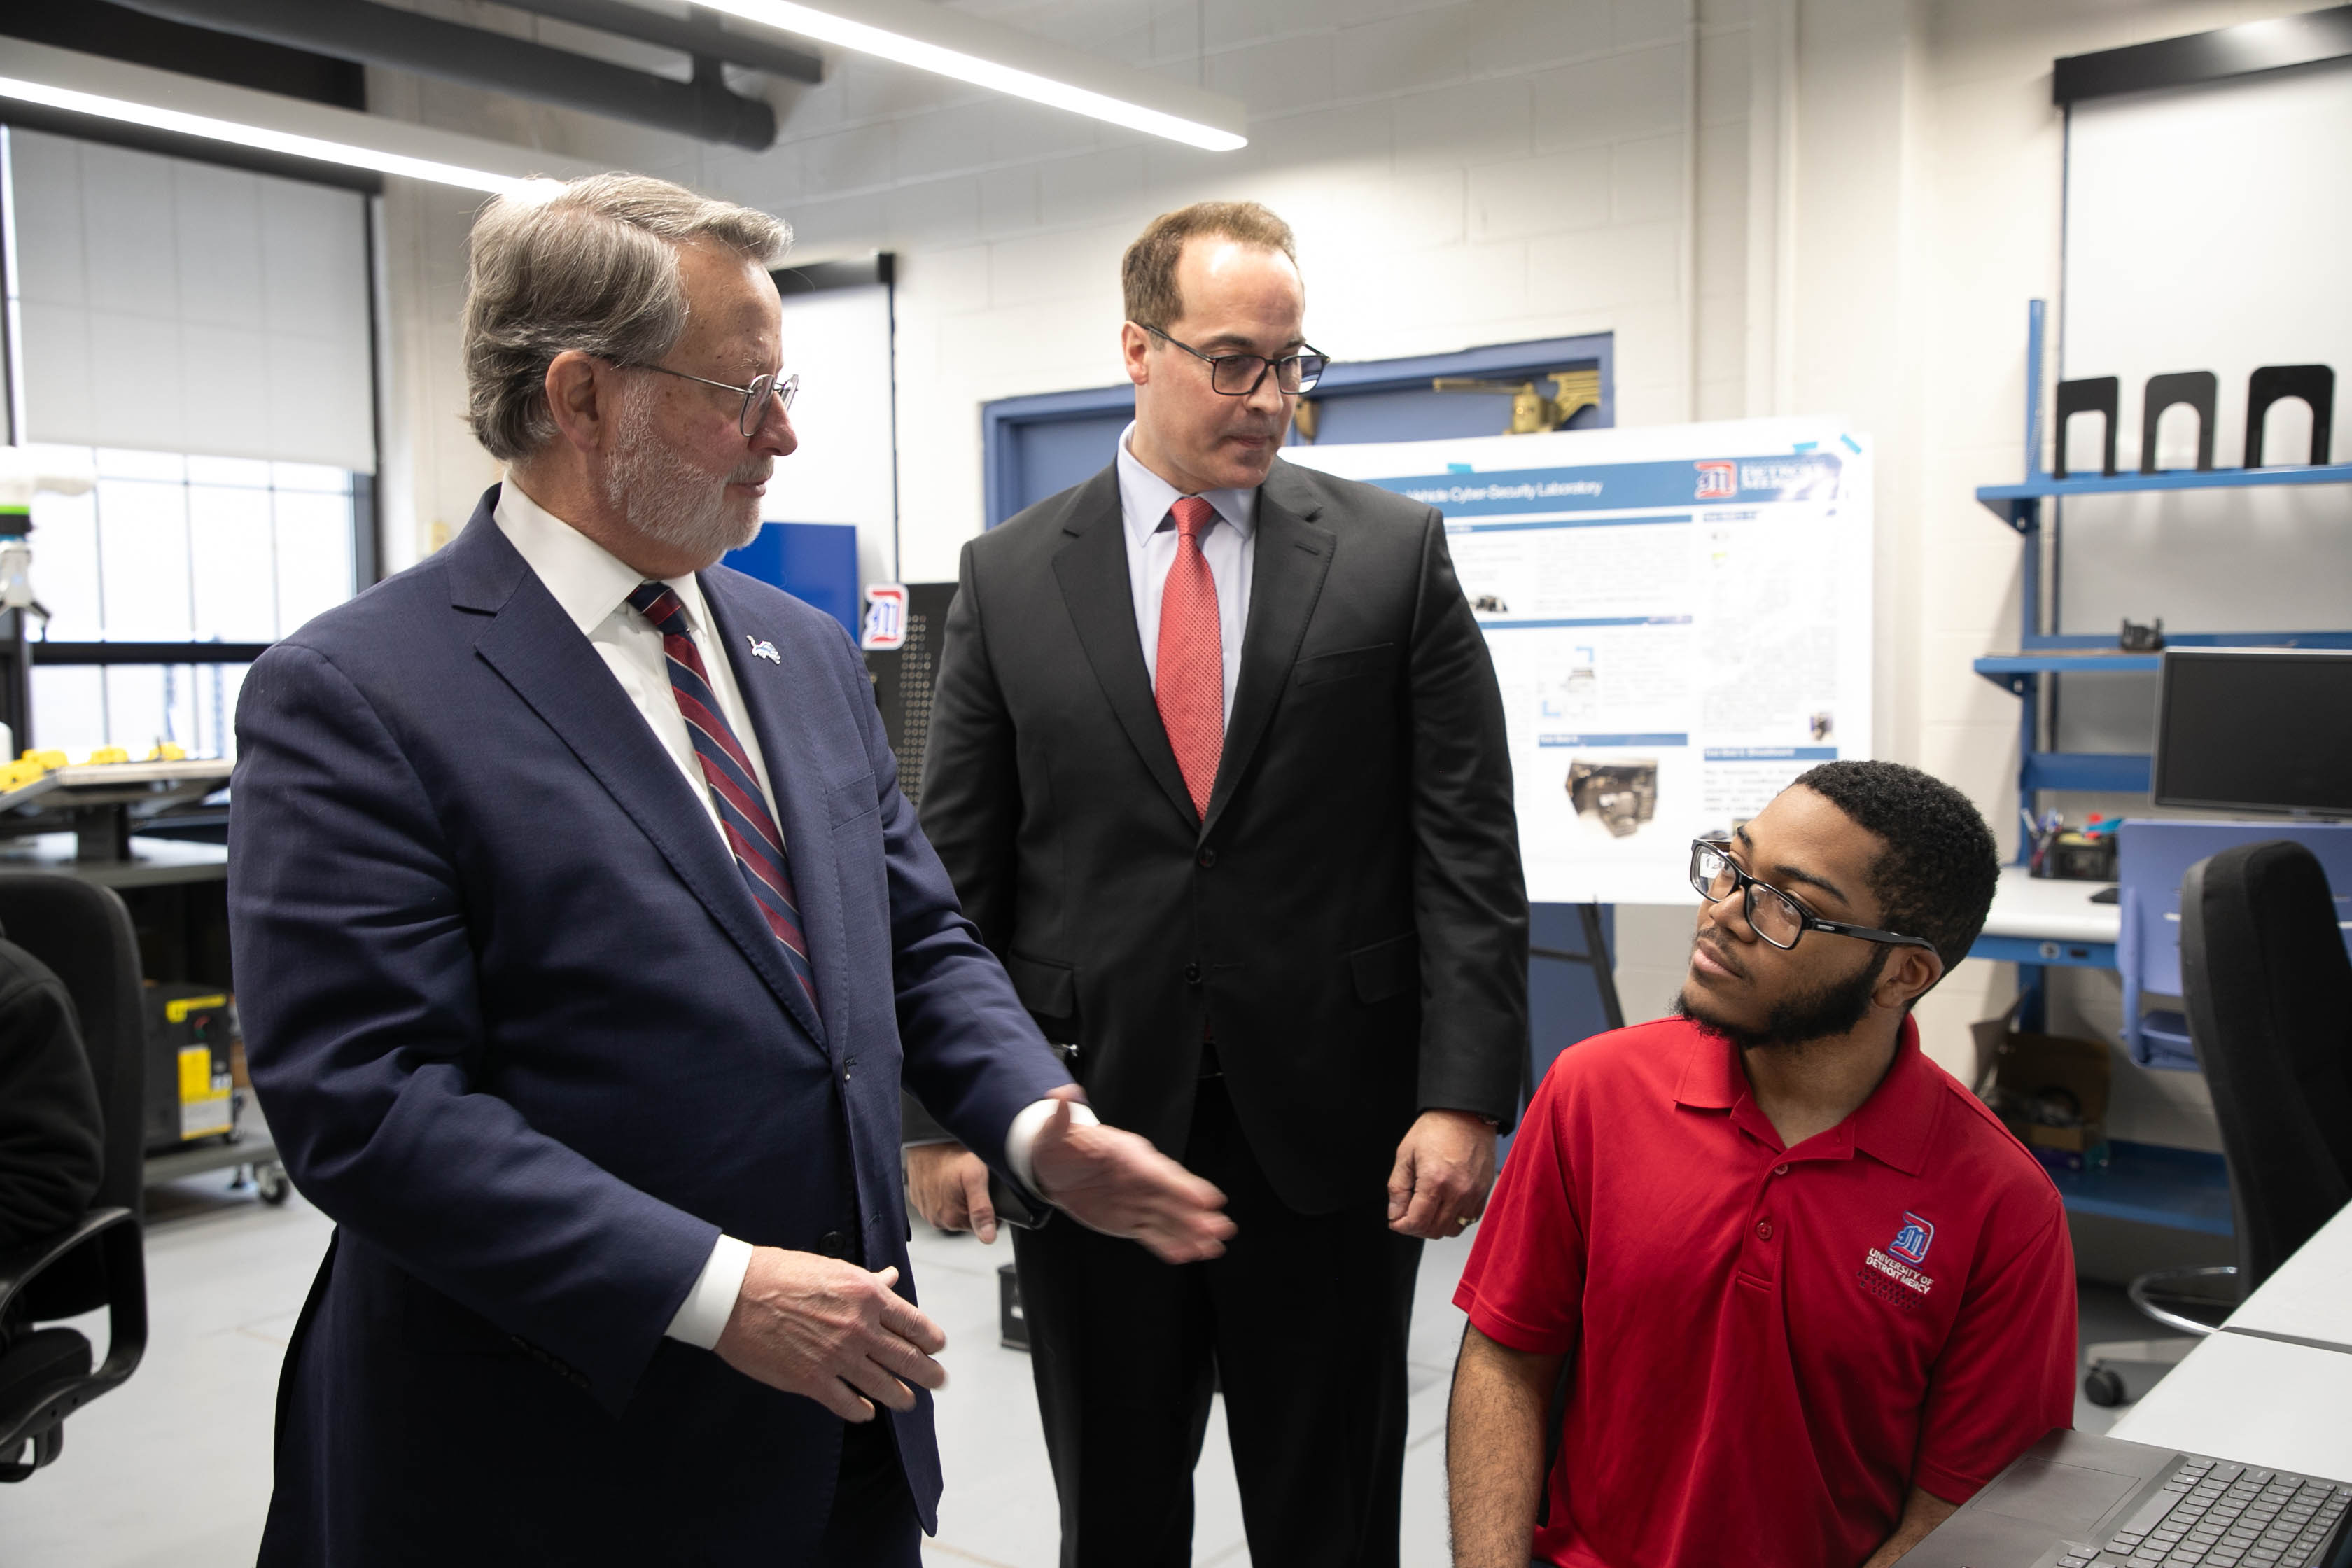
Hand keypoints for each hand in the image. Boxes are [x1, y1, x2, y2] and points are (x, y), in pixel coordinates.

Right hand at [713, 1247, 947, 1421]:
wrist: (736, 1294)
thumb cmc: (781, 1274)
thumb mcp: (832, 1267)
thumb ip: (867, 1280)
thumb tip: (891, 1278)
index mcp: (867, 1295)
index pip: (914, 1323)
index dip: (932, 1339)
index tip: (937, 1347)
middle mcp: (858, 1328)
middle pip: (907, 1358)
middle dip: (928, 1372)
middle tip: (938, 1380)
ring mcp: (836, 1357)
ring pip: (883, 1385)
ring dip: (901, 1396)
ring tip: (908, 1401)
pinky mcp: (812, 1380)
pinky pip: (847, 1404)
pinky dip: (862, 1411)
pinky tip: (866, 1412)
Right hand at [906, 1142, 998, 1241]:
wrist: (926, 1136)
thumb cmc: (952, 1153)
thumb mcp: (975, 1178)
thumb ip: (982, 1210)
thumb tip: (988, 1238)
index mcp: (951, 1219)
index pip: (981, 1225)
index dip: (988, 1208)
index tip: (984, 1190)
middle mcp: (935, 1219)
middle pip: (965, 1218)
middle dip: (971, 1202)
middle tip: (970, 1180)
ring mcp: (924, 1209)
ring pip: (951, 1210)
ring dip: (956, 1197)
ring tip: (956, 1176)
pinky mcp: (917, 1198)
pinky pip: (936, 1201)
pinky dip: (943, 1192)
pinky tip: (945, 1176)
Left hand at [1030, 1098, 1235, 1264]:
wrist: (1051, 1168)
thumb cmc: (1058, 1145)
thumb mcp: (1054, 1131)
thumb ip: (1062, 1118)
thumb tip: (1062, 1093)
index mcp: (1128, 1156)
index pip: (1160, 1173)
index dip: (1183, 1187)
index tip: (1207, 1199)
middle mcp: (1139, 1178)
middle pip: (1172, 1198)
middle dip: (1196, 1215)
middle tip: (1222, 1228)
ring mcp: (1135, 1200)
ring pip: (1167, 1219)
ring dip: (1190, 1234)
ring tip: (1213, 1248)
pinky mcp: (1127, 1219)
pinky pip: (1150, 1233)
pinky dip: (1167, 1244)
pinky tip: (1187, 1254)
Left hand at [1386, 1108, 1496, 1238]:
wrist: (1466, 1113)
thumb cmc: (1436, 1128)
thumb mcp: (1405, 1154)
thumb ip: (1397, 1187)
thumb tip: (1395, 1213)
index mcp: (1435, 1181)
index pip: (1417, 1222)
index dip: (1402, 1226)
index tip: (1395, 1221)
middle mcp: (1458, 1192)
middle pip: (1434, 1230)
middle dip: (1416, 1227)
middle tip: (1407, 1214)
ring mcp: (1474, 1193)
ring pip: (1452, 1229)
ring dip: (1436, 1226)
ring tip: (1426, 1210)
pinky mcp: (1484, 1191)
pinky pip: (1469, 1219)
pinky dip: (1454, 1219)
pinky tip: (1444, 1205)